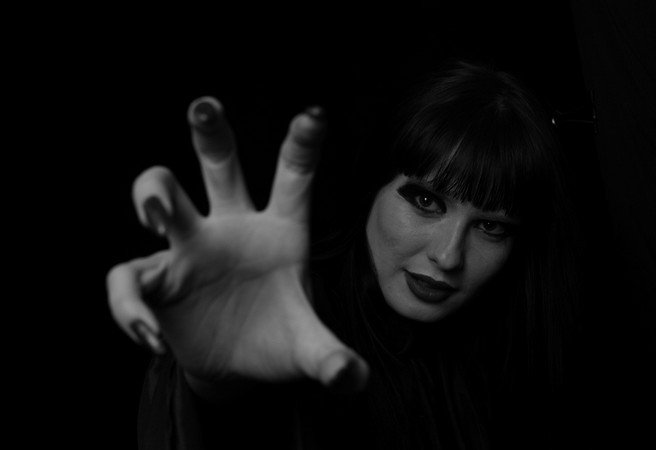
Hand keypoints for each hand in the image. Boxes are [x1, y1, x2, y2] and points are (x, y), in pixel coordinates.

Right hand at [107, 97, 367, 395]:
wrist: (235, 367)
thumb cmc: (276, 342)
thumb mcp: (307, 349)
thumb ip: (330, 359)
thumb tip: (351, 379)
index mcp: (280, 231)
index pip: (293, 180)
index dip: (302, 146)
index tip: (315, 115)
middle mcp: (231, 228)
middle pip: (219, 166)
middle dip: (211, 134)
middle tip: (204, 106)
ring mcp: (189, 249)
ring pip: (161, 195)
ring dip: (152, 193)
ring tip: (157, 215)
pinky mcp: (155, 280)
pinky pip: (128, 279)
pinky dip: (129, 308)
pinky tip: (151, 340)